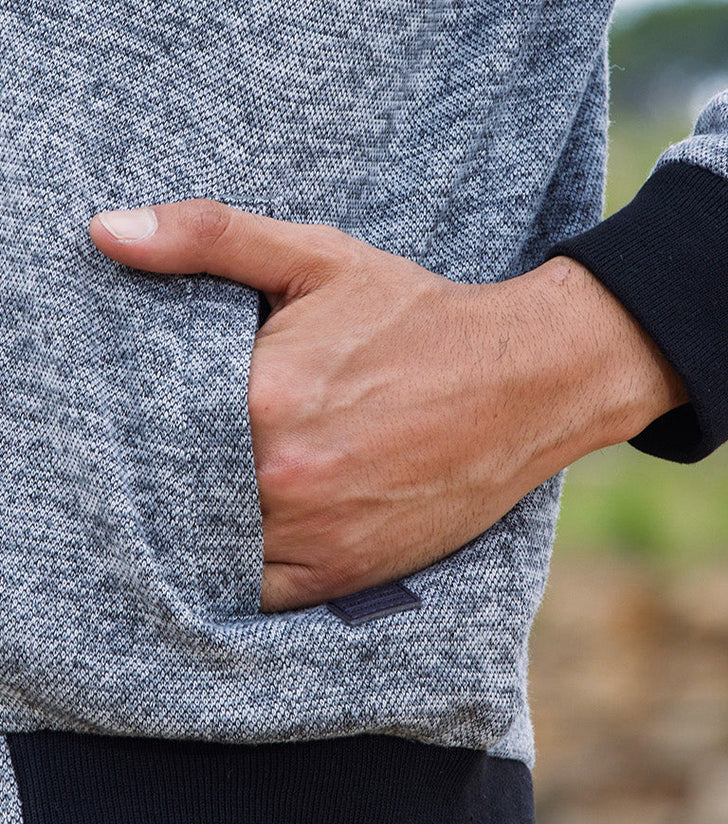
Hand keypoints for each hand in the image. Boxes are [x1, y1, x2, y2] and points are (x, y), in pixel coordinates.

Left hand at [89, 201, 686, 611]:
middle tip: (172, 448)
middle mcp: (285, 474)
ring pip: (206, 547)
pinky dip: (236, 568)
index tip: (143, 409)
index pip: (151, 426)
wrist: (528, 378)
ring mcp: (316, 533)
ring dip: (195, 523)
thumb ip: (208, 237)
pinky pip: (252, 592)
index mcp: (265, 395)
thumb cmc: (416, 316)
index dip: (140, 420)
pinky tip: (241, 528)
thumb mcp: (317, 258)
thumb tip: (104, 230)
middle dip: (165, 469)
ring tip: (204, 485)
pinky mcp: (344, 574)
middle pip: (174, 490)